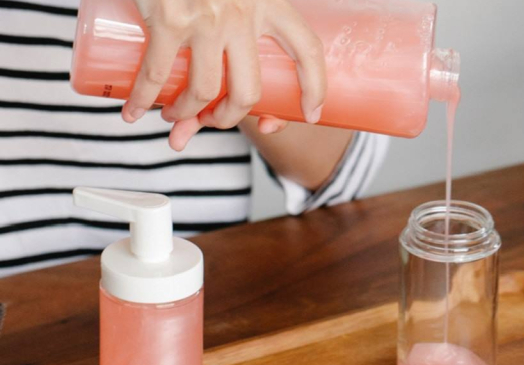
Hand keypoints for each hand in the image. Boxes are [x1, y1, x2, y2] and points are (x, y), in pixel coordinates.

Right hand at [122, 0, 325, 150]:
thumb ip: (240, 9)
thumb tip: (228, 60)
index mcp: (270, 0)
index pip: (308, 51)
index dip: (315, 88)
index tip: (311, 114)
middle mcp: (244, 13)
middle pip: (250, 89)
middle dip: (232, 118)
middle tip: (214, 120)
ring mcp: (208, 18)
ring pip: (205, 90)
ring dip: (187, 114)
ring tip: (173, 115)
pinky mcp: (170, 18)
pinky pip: (156, 75)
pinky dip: (143, 101)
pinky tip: (135, 112)